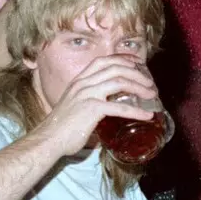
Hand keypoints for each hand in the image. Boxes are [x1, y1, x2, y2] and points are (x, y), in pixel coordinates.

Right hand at [33, 53, 158, 156]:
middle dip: (136, 73)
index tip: (138, 64)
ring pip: (119, 82)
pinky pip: (119, 107)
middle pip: (116, 68)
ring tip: (151, 94)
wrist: (49, 139)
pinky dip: (136, 111)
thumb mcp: (75, 105)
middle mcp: (83, 83)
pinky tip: (147, 115)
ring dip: (139, 87)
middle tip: (150, 83)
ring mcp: (87, 94)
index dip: (123, 60)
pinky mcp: (92, 109)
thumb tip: (109, 109)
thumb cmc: (62, 127)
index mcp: (79, 80)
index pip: (103, 61)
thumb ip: (91, 101)